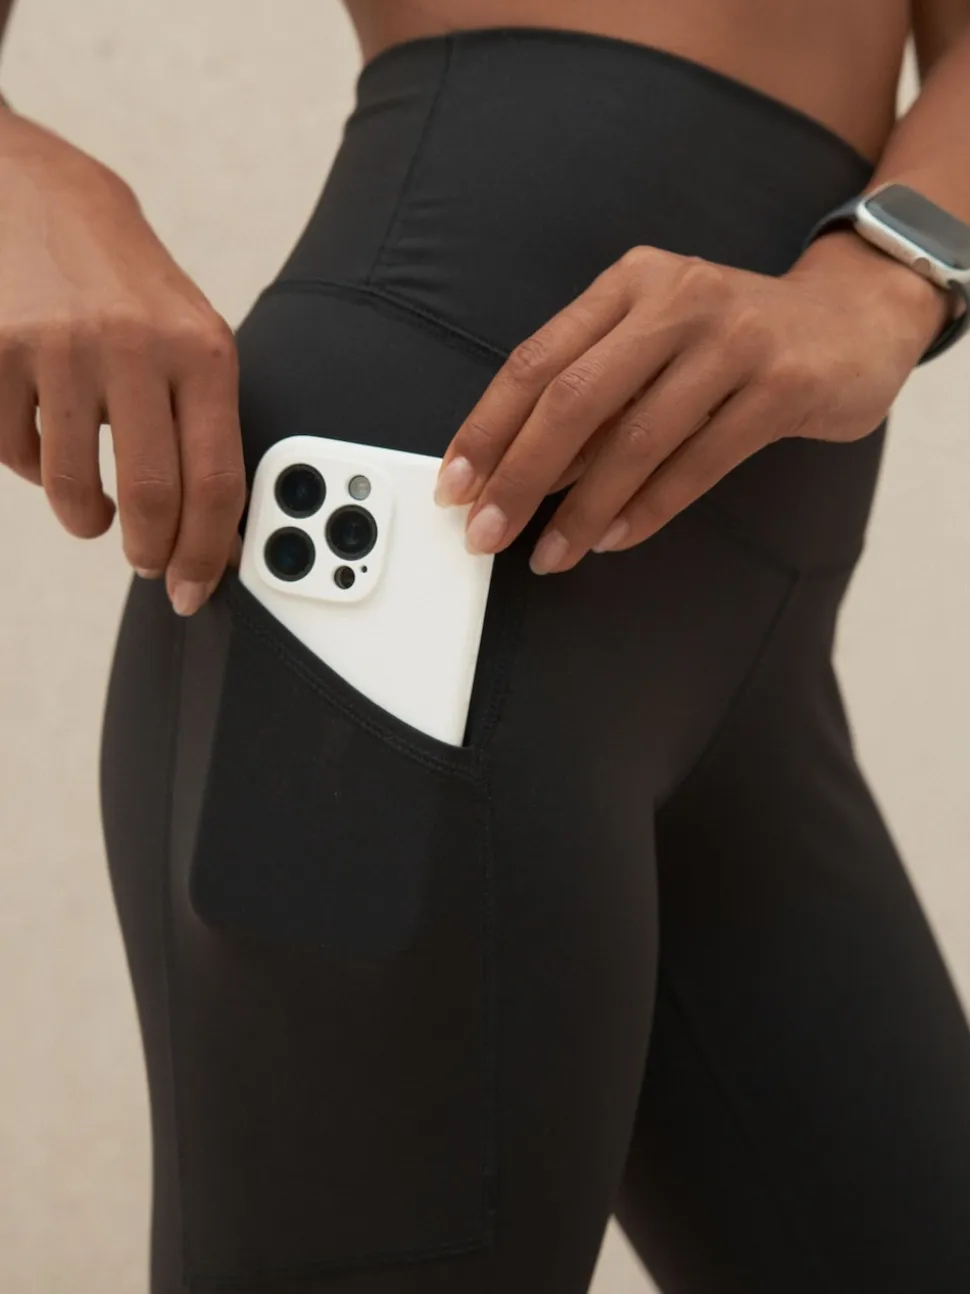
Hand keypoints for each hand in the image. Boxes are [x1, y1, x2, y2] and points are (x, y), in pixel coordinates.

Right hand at [0, 107, 244, 613]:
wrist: (23, 185)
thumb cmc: (119, 274)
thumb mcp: (185, 331)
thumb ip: (203, 422)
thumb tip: (219, 529)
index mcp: (200, 349)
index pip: (216, 481)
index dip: (209, 552)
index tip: (196, 588)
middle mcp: (133, 347)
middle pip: (149, 498)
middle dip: (149, 552)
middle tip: (146, 563)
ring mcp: (57, 349)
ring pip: (68, 487)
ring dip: (84, 518)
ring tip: (93, 513)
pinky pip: (12, 452)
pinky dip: (29, 465)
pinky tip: (43, 438)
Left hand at [434, 231, 948, 573]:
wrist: (854, 320)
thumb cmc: (734, 342)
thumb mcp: (655, 344)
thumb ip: (595, 397)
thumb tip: (520, 475)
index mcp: (628, 285)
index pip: (536, 360)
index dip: (487, 429)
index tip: (454, 487)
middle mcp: (675, 299)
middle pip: (573, 399)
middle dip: (519, 476)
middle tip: (486, 534)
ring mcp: (733, 338)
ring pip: (636, 438)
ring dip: (583, 509)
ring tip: (551, 555)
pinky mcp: (782, 384)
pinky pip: (699, 461)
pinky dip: (650, 507)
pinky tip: (616, 538)